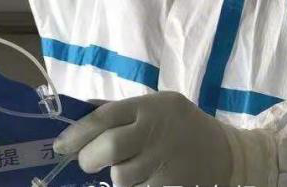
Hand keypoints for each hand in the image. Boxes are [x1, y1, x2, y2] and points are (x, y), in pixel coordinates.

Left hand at [53, 91, 231, 186]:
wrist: (226, 154)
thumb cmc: (181, 126)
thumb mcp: (155, 106)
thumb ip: (120, 111)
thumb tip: (79, 113)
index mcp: (149, 107)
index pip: (105, 116)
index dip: (77, 132)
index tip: (60, 145)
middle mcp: (156, 132)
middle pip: (111, 147)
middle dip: (90, 158)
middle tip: (87, 163)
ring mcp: (165, 162)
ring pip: (122, 178)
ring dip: (117, 178)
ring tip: (127, 171)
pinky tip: (142, 181)